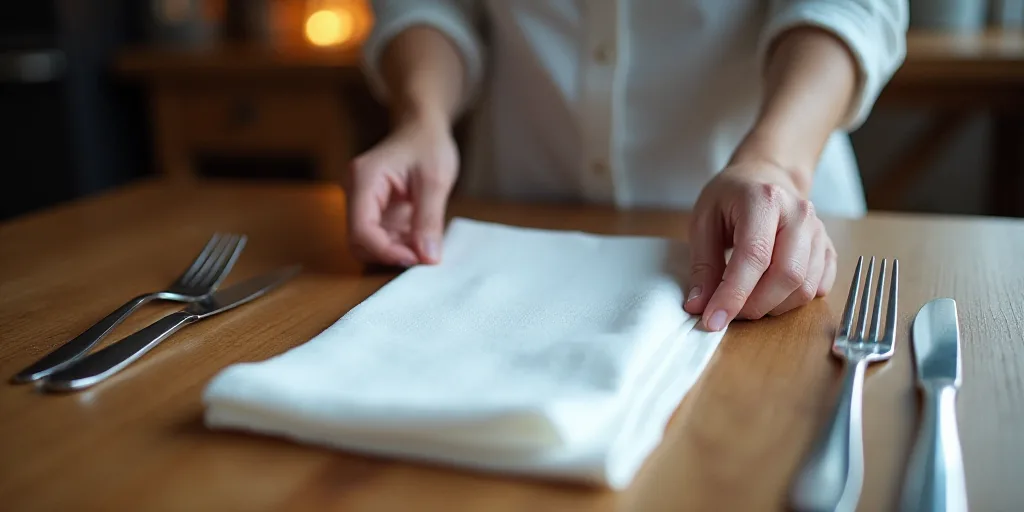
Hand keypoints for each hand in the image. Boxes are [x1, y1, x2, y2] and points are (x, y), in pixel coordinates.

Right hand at [344, 115, 457, 266]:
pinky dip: (399, 246)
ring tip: (424, 247)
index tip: (416, 259)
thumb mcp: (436, 180)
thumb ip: (429, 220)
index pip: (361, 229)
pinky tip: (420, 240)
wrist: (422, 129)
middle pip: (358, 242)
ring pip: (367, 245)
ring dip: (394, 253)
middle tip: (422, 257)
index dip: (386, 251)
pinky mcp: (374, 212)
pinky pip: (380, 239)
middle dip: (389, 255)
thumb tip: (428, 258)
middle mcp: (356, 192)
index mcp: (364, 178)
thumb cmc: (428, 145)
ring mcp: (362, 204)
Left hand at [683, 161, 836, 330]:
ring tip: (746, 302)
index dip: (734, 294)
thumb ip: (703, 265)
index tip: (713, 321)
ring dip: (772, 307)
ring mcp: (819, 231)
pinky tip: (770, 294)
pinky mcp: (828, 247)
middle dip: (755, 306)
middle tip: (729, 313)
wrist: (767, 175)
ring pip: (805, 287)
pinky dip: (793, 302)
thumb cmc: (731, 196)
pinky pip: (819, 287)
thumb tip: (699, 306)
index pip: (754, 256)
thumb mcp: (703, 220)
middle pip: (787, 276)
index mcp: (765, 200)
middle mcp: (799, 214)